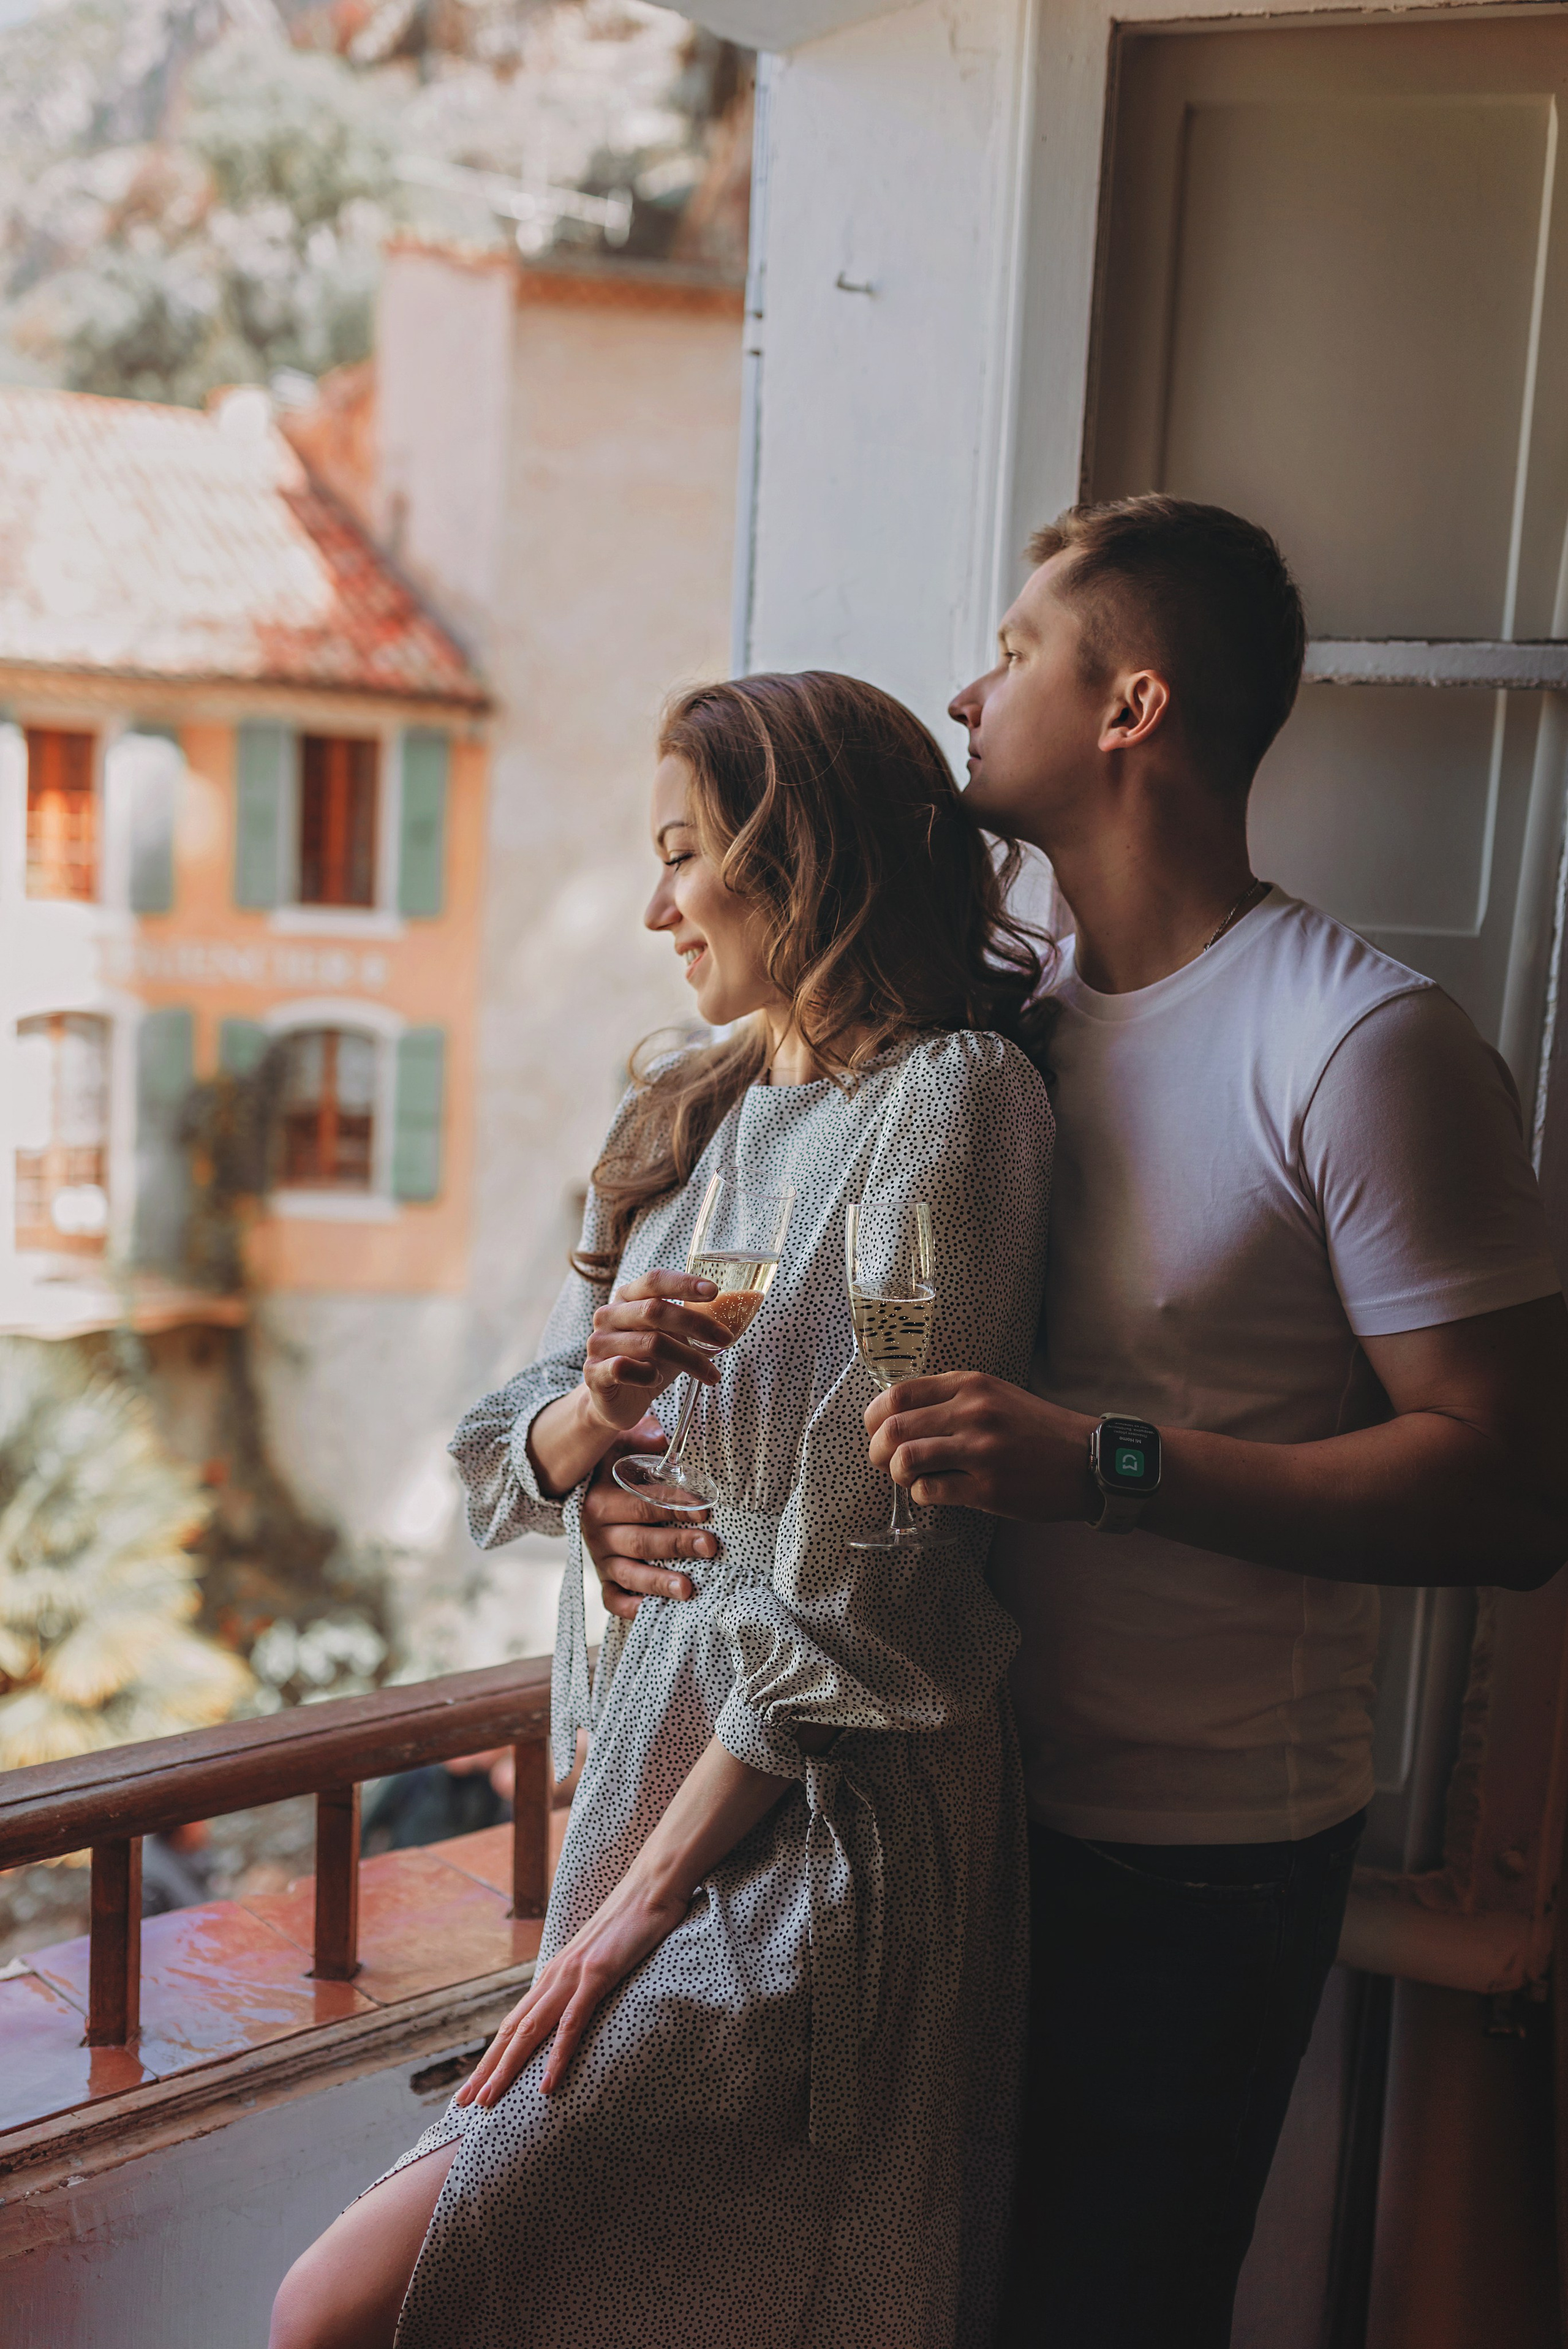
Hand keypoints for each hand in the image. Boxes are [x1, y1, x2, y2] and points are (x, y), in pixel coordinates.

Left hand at [455, 1864, 686, 2106]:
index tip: (475, 2084)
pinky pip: (573, 2021)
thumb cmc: (631, 1923)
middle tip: (466, 2103)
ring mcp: (574, 1974)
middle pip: (512, 2030)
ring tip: (490, 2099)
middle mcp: (555, 1975)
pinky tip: (547, 2083)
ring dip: (508, 2068)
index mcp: (554, 1974)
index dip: (494, 2055)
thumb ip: (583, 1983)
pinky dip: (557, 2055)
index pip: (515, 2022)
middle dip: (487, 2069)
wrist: (651, 1886)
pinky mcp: (598, 1974)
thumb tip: (576, 2008)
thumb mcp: (601, 1959)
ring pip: (531, 2029)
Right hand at [582, 1270, 726, 1435]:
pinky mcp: (593, 1373)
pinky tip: (657, 1380)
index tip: (714, 1291)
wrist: (616, 1400)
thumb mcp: (674, 1338)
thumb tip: (742, 1306)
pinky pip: (623, 1368)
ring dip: (689, 1359)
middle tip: (726, 1339)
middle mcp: (609, 1315)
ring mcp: (598, 1343)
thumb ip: (694, 1322)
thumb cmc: (649, 1361)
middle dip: (696, 1324)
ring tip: (710, 1373)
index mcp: (628, 1298)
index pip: (654, 1280)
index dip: (684, 1283)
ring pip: (650, 1343)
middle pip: (654, 1310)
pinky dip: (648, 1375)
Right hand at [584, 1429, 716, 1620]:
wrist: (584, 1488)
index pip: (641, 1503)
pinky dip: (629, 1607)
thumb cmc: (614, 1465)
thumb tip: (662, 1437)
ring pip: (628, 1573)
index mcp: (600, 1499)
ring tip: (688, 1589)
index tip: (704, 1508)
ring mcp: (600, 1557)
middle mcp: (597, 1531)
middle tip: (709, 1545)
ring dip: (658, 1582)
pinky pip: (611, 1598)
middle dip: (676, 1544)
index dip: (674, 1505)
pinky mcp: (603, 1577)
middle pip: (639, 1540)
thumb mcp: (621, 1444)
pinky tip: (651, 1610)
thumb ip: (641, 1438)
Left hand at [865, 1372, 1095, 1520]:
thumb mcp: (995, 1395)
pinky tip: (933, 1493)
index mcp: (971, 1385)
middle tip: (885, 1462)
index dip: (874, 1418)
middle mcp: (973, 1412)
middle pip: (893, 1428)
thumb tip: (896, 1419)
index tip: (876, 1432)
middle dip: (877, 1451)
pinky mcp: (988, 1488)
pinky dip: (921, 1495)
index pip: (898, 1395)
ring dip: (896, 1474)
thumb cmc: (1037, 1429)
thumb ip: (951, 1399)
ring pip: (906, 1460)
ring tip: (909, 1479)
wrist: (1088, 1459)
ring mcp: (981, 1451)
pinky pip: (930, 1491)